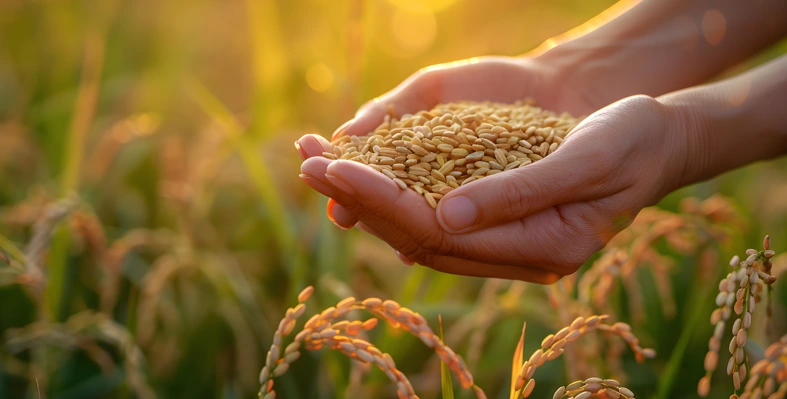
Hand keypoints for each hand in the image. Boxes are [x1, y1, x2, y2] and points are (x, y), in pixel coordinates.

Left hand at [297, 57, 685, 281]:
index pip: (444, 232)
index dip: (386, 201)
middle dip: (360, 199)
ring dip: (367, 196)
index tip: (337, 170)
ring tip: (318, 164)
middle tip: (308, 166)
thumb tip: (444, 215)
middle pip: (419, 234)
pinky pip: (435, 211)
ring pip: (419, 226)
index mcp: (544, 248)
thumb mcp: (587, 157)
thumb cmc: (633, 141)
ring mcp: (507, 238)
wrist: (658, 137)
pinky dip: (396, 191)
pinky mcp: (498, 215)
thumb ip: (520, 192)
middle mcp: (517, 253)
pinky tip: (363, 171)